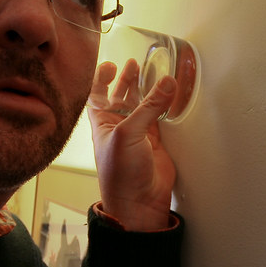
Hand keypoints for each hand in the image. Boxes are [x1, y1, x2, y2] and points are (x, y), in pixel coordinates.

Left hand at [88, 60, 176, 230]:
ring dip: (146, 89)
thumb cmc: (120, 173)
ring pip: (142, 104)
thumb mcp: (128, 133)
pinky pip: (159, 116)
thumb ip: (149, 107)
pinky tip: (169, 93)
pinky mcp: (155, 141)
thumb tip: (165, 83)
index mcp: (101, 123)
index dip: (100, 79)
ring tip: (153, 72)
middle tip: (135, 64)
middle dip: (126, 79)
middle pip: (120, 95)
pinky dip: (165, 104)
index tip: (111, 65)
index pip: (96, 95)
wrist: (138, 202)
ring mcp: (137, 133)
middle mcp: (117, 126)